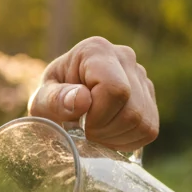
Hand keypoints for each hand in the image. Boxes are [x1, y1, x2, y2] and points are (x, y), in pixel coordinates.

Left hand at [29, 37, 158, 151]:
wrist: (63, 102)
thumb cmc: (51, 100)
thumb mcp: (42, 101)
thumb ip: (56, 99)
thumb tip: (82, 99)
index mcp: (96, 50)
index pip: (114, 90)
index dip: (98, 117)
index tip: (79, 123)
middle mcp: (125, 57)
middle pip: (131, 110)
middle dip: (105, 131)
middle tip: (84, 131)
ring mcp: (141, 77)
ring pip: (142, 123)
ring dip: (115, 138)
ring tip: (95, 131)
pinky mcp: (149, 98)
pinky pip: (149, 130)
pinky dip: (127, 141)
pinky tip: (108, 134)